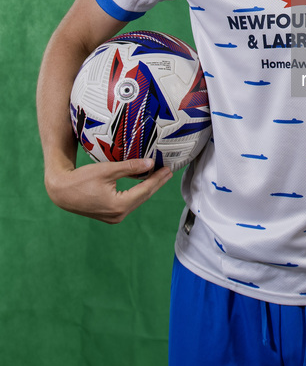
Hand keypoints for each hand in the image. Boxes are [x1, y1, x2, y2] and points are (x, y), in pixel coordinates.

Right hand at [45, 158, 172, 223]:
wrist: (61, 192)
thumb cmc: (81, 179)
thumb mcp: (107, 170)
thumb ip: (130, 167)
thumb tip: (150, 164)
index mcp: (119, 205)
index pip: (145, 190)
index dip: (158, 179)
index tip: (168, 169)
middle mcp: (118, 215)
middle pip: (143, 196)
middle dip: (156, 183)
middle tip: (168, 172)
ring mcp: (114, 217)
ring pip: (136, 200)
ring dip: (148, 188)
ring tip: (159, 176)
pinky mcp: (110, 215)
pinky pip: (129, 203)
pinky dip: (137, 193)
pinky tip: (144, 184)